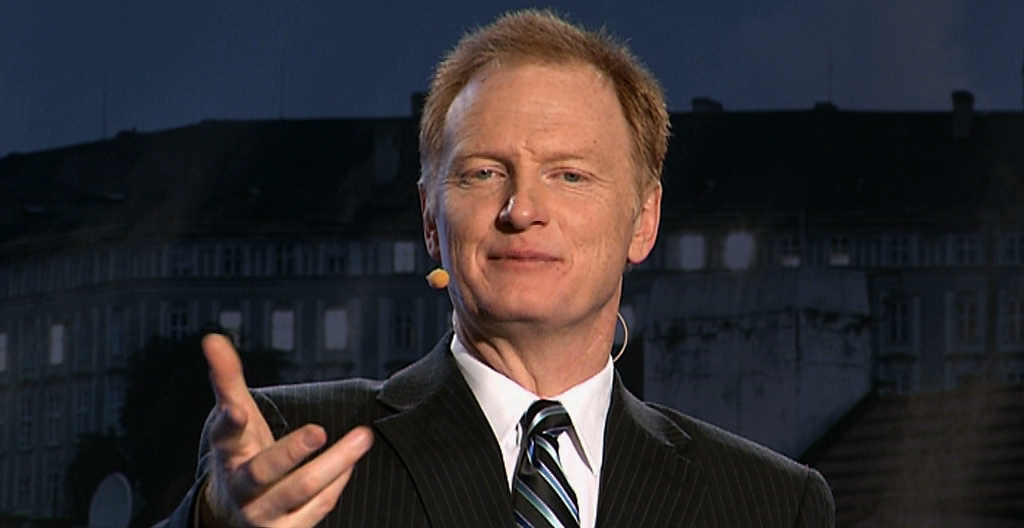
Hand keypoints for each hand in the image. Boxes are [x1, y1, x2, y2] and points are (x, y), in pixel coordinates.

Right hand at [200, 334, 373, 527]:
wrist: (233, 514)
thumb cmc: (240, 455)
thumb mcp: (234, 418)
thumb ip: (227, 380)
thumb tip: (213, 339)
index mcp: (228, 454)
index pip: (224, 437)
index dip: (230, 423)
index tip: (237, 409)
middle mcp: (242, 488)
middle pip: (264, 471)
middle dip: (290, 451)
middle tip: (318, 430)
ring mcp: (263, 513)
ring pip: (299, 490)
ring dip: (335, 464)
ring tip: (362, 437)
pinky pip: (316, 508)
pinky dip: (336, 485)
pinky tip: (350, 464)